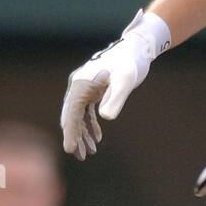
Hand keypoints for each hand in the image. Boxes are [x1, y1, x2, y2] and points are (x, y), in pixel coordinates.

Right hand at [61, 9, 169, 158]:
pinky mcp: (93, 89)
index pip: (72, 113)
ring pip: (78, 115)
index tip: (70, 150)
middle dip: (74, 136)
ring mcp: (84, 87)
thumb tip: (105, 117)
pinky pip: (86, 110)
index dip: (70, 132)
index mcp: (81, 84)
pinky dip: (90, 124)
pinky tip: (97, 137)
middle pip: (71, 115)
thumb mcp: (125, 82)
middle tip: (79, 156)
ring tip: (89, 152)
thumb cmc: (130, 63)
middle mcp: (78, 85)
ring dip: (82, 133)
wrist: (135, 49)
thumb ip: (115, 99)